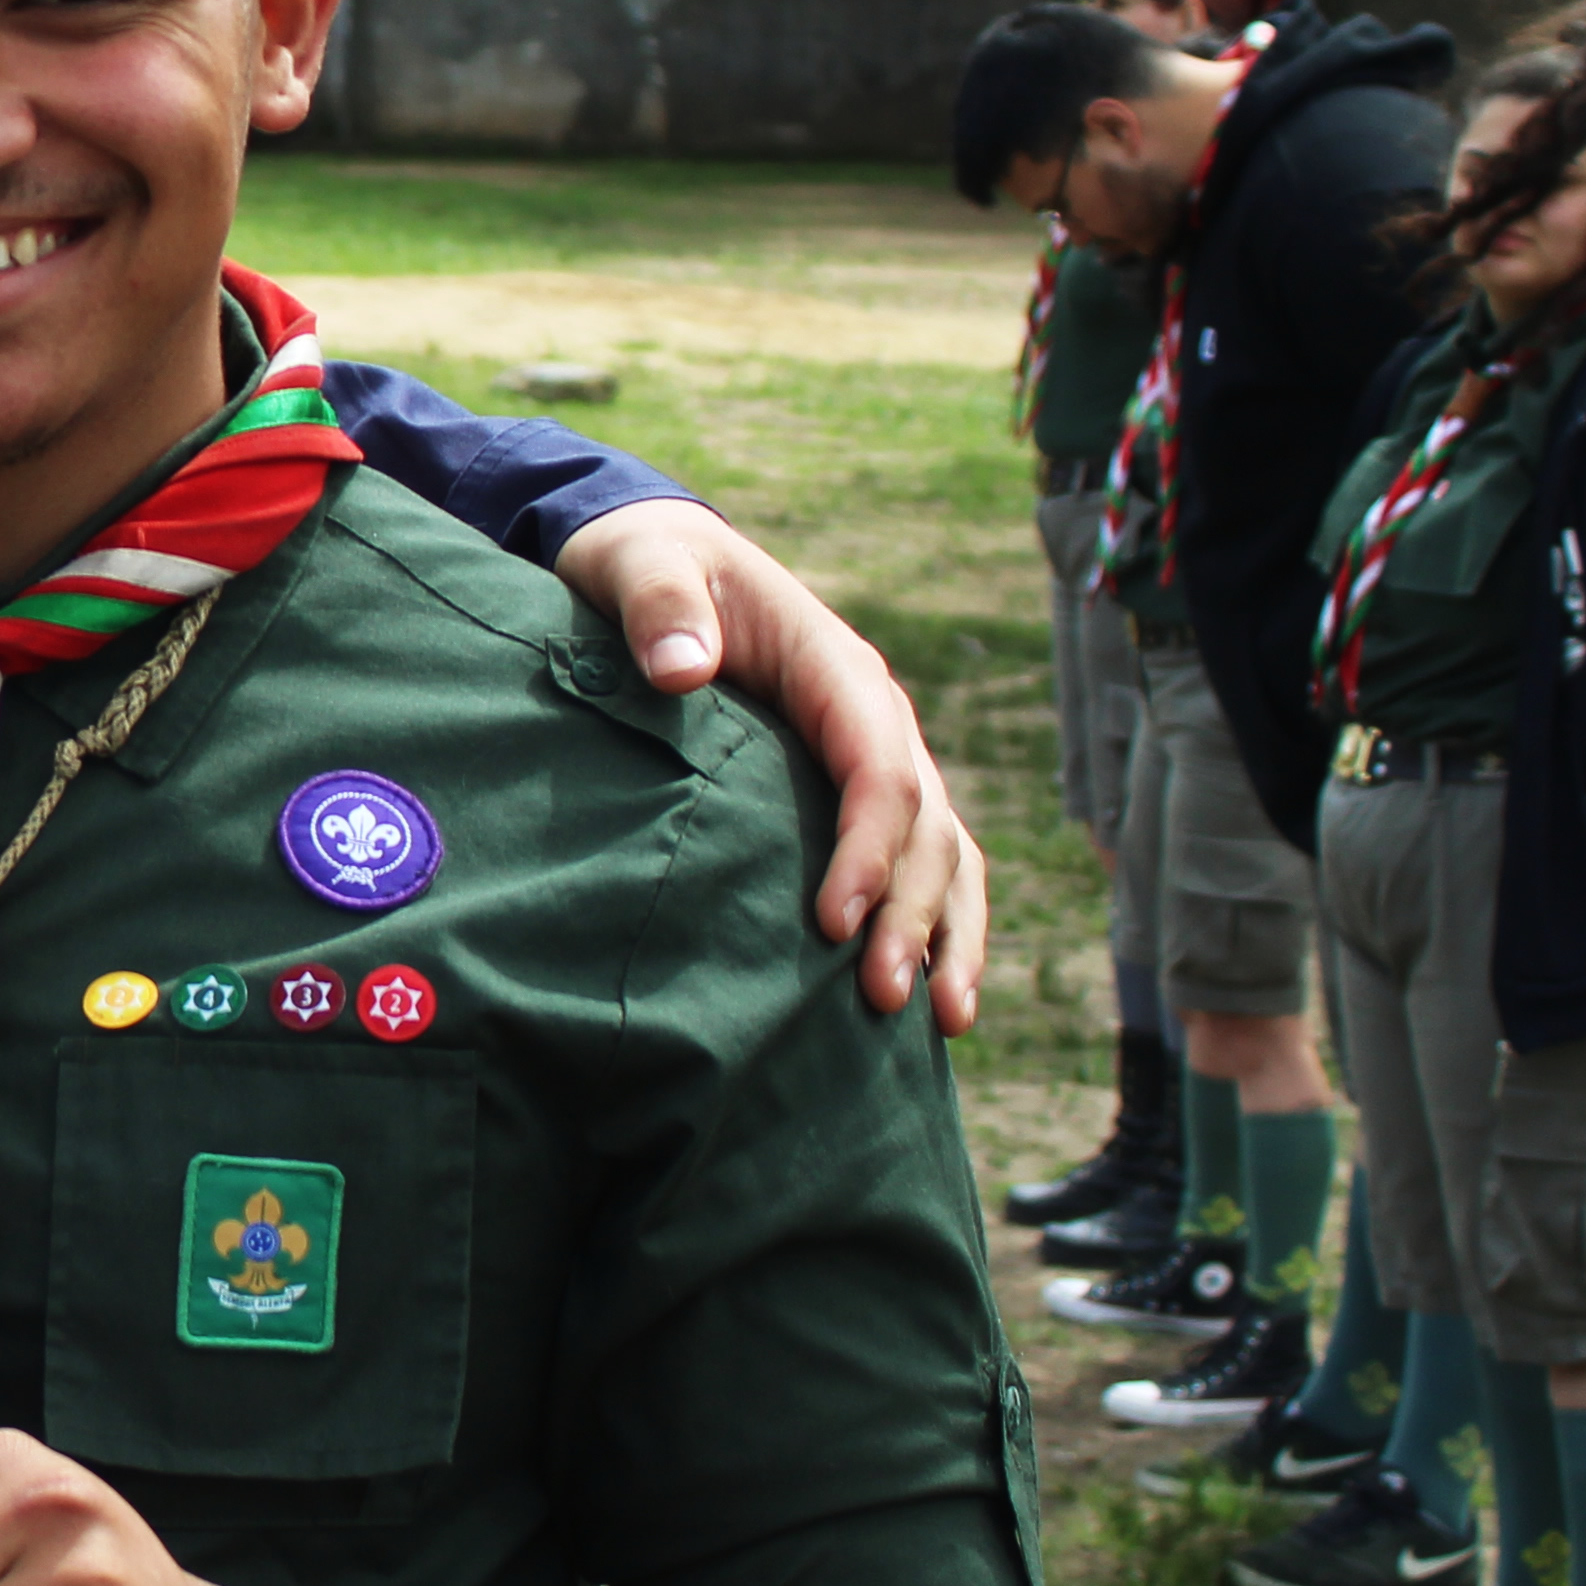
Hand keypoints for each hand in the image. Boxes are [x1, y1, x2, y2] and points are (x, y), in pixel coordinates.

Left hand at [550, 499, 983, 1033]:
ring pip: (943, 853)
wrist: (658, 562)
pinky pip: (918, 861)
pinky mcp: (853, 794)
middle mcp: (874, 717)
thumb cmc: (647, 566)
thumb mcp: (640, 567)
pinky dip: (933, 924)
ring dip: (945, 934)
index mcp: (834, 667)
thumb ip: (659, 607)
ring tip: (942, 1022)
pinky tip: (930, 1002)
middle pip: (924, 824)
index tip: (833, 919)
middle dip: (911, 912)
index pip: (878, 765)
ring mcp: (874, 756)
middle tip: (881, 999)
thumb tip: (684, 668)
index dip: (867, 846)